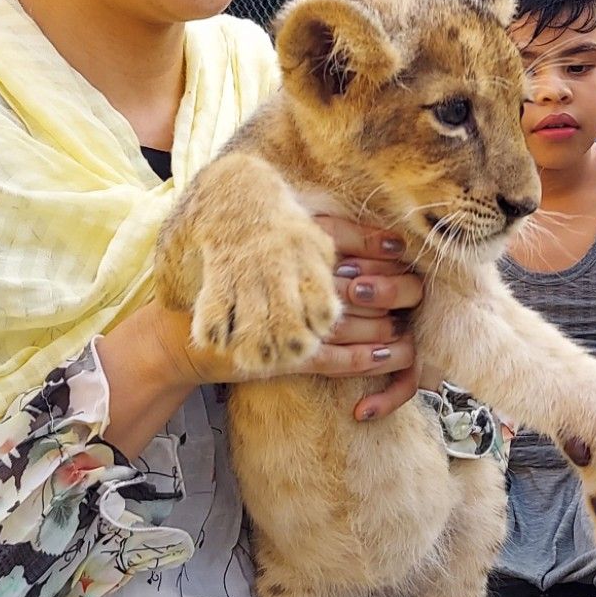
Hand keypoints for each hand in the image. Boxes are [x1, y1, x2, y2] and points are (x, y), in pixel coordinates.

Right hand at [153, 217, 422, 420]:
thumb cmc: (228, 284)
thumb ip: (312, 236)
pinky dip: (363, 359)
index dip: (380, 246)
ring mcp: (283, 321)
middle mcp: (284, 280)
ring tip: (405, 327)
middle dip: (396, 288)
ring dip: (386, 326)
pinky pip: (333, 360)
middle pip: (359, 281)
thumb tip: (379, 237)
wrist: (179, 336)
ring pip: (352, 322)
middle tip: (416, 291)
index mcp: (280, 248)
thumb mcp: (263, 252)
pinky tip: (385, 355)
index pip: (343, 239)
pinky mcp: (280, 357)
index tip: (404, 250)